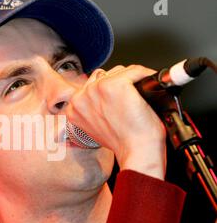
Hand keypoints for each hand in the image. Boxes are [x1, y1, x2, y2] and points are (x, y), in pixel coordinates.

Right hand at [66, 65, 166, 179]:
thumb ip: (94, 110)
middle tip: (131, 100)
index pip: (92, 85)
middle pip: (106, 76)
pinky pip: (135, 71)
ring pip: (120, 72)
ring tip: (138, 98)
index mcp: (74, 108)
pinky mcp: (115, 85)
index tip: (120, 98)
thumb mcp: (98, 128)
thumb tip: (104, 98)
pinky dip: (146, 77)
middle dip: (121, 84)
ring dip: (133, 80)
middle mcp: (81, 97)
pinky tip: (148, 91)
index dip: (109, 91)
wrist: (137, 152)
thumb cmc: (123, 143)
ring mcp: (96, 89)